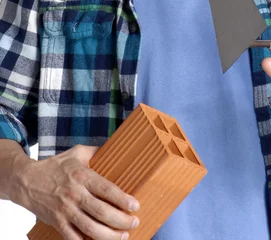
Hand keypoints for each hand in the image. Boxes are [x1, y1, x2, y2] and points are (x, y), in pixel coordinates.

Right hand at [15, 144, 139, 239]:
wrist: (26, 181)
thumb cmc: (55, 166)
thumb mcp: (76, 153)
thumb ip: (96, 151)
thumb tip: (115, 147)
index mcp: (82, 176)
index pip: (107, 189)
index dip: (122, 199)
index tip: (135, 205)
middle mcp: (75, 194)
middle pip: (102, 212)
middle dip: (121, 221)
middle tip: (133, 223)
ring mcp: (65, 210)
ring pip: (90, 228)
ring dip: (109, 236)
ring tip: (123, 237)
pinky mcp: (57, 222)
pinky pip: (73, 238)